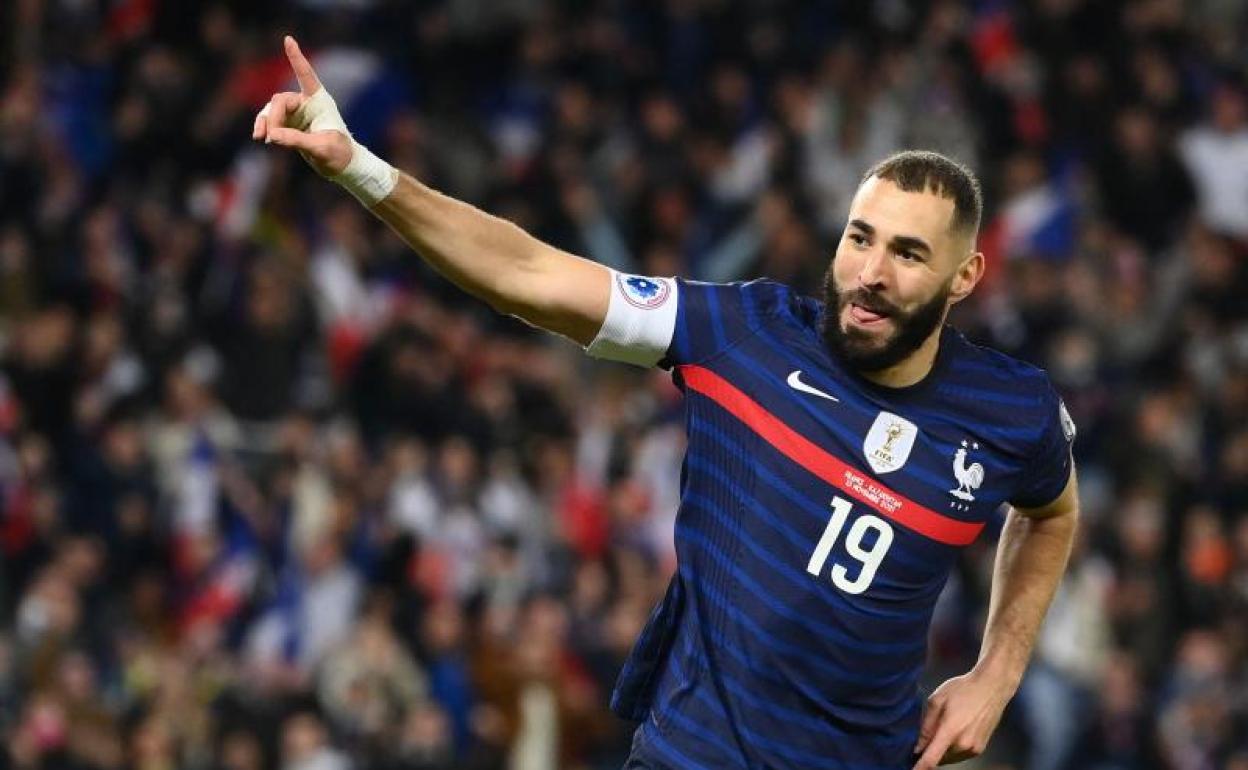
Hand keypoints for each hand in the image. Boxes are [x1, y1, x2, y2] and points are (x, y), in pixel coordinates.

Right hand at [252, 36, 352, 176]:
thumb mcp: (320, 148)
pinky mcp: (289, 125)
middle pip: (281, 101)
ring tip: (261, 138)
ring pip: (272, 110)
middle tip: (271, 137)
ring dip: (265, 122)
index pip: (306, 76)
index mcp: (319, 101)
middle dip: (273, 117)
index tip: (288, 39)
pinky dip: (264, 127)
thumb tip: (272, 136)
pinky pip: (270, 121)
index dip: (296, 58)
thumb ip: (296, 140)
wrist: (342, 166)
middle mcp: (306, 103)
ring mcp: (296, 114)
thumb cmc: (339, 154)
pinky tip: (259, 137)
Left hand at [912, 668, 1014, 768]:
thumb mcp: (937, 701)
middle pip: (939, 759)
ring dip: (941, 752)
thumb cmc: (962, 689)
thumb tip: (918, 747)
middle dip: (929, 752)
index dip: (919, 768)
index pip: (931, 759)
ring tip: (943, 729)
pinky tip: (954, 733)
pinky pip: (960, 756)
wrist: (991, 687)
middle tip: (927, 736)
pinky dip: (952, 750)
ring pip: (949, 759)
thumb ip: (926, 726)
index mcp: (950, 732)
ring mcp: (974, 749)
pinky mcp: (980, 749)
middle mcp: (963, 745)